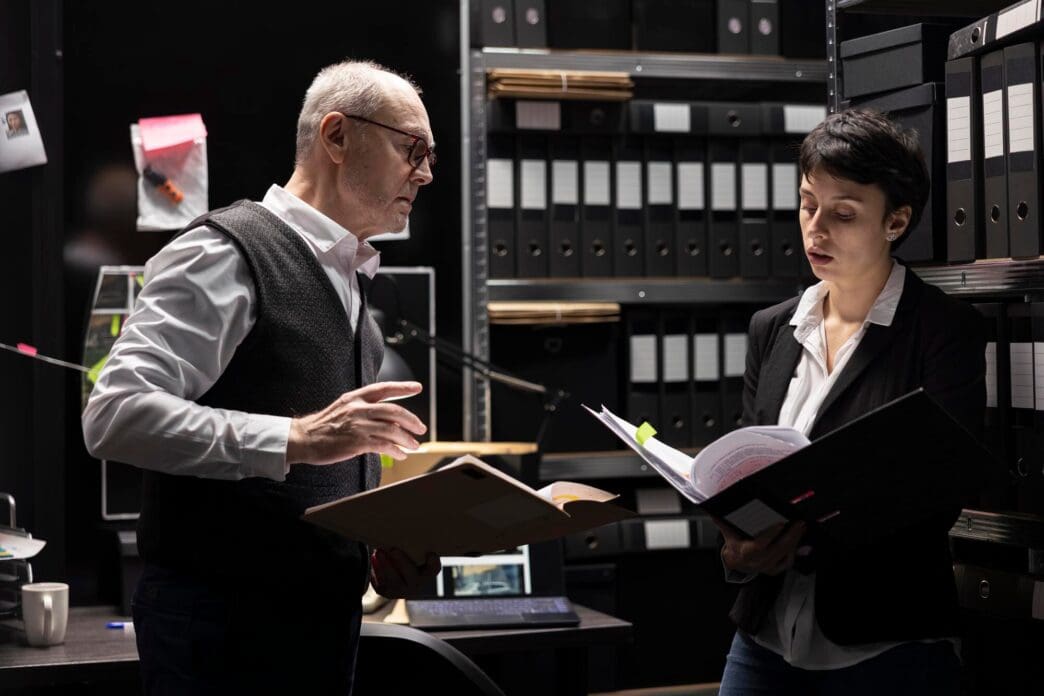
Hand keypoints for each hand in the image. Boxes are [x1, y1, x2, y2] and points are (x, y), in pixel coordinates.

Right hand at [286, 382, 425, 465]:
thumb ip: (364, 409)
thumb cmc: (324, 425)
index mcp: (355, 397)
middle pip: (394, 411)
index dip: (403, 387)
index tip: (417, 387)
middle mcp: (358, 408)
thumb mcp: (344, 408)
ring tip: (413, 445)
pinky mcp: (357, 442)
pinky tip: (400, 454)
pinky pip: (384, 445)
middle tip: (421, 428)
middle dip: (412, 420)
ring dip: (407, 439)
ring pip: (392, 429)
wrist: (304, 438)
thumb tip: (389, 419)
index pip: (384, 388)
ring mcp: (358, 425)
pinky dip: (396, 450)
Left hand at [370, 547, 440, 598]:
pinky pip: (381, 584)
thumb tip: (408, 532)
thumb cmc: (409, 557)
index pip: (434, 567)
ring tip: (378, 552)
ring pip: (393, 580)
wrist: (398, 576)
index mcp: (428, 572)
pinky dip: (376, 571)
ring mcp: (402, 592)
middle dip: (401, 562)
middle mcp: (418, 585)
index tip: (430, 553)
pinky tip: (374, 559)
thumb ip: (414, 546)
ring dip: (384, 565)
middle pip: (410, 574)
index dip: (433, 562)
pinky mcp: (387, 593)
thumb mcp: (414, 551)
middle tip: (393, 549)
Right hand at [717, 520, 805, 575]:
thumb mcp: (728, 532)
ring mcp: (766, 567)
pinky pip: (787, 562)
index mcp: (745, 552)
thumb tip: (714, 509)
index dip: (770, 535)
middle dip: (790, 535)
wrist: (736, 562)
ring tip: (801, 527)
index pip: (759, 545)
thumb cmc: (734, 544)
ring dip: (795, 541)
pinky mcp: (774, 569)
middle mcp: (756, 562)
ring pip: (784, 555)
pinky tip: (797, 540)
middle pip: (777, 549)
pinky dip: (793, 551)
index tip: (780, 523)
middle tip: (798, 523)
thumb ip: (723, 521)